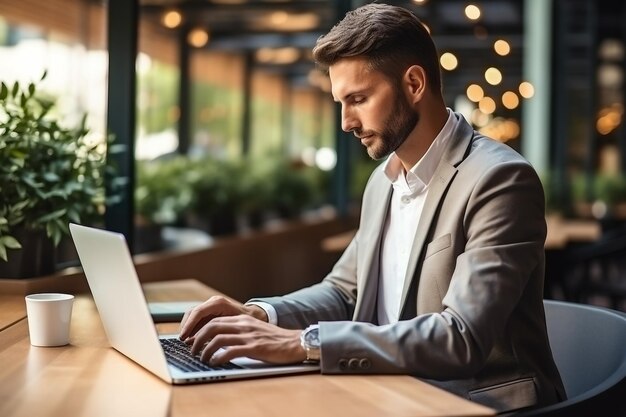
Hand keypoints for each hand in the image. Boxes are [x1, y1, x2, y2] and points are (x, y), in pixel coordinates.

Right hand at [178, 295, 266, 340]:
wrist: (254, 316)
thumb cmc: (247, 322)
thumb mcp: (234, 327)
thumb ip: (219, 333)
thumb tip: (204, 342)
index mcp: (219, 303)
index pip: (198, 312)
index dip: (189, 325)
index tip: (183, 336)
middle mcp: (213, 302)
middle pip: (192, 313)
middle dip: (186, 327)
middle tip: (182, 340)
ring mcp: (210, 306)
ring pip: (193, 316)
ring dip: (188, 328)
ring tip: (186, 341)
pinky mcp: (209, 312)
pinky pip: (197, 319)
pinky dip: (193, 328)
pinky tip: (192, 339)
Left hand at [186, 314, 305, 364]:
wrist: (294, 342)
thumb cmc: (274, 339)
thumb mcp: (254, 330)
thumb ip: (238, 331)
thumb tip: (219, 340)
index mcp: (242, 319)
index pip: (214, 320)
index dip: (200, 330)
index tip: (193, 340)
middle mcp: (243, 325)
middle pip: (212, 327)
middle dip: (198, 339)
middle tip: (193, 350)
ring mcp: (249, 336)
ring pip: (218, 339)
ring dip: (205, 350)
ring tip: (202, 358)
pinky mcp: (254, 348)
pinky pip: (230, 351)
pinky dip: (219, 357)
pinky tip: (216, 362)